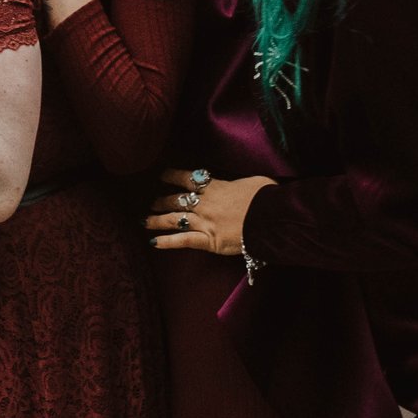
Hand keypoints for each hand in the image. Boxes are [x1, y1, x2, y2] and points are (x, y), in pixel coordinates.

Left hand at [146, 168, 274, 255]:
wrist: (272, 217)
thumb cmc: (267, 197)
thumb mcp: (254, 181)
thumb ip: (239, 183)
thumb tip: (240, 185)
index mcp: (216, 186)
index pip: (188, 178)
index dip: (173, 176)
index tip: (163, 175)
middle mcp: (205, 203)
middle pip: (177, 200)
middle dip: (162, 201)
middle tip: (153, 202)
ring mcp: (205, 222)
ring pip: (174, 220)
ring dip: (157, 220)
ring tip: (145, 221)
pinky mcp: (209, 240)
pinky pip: (183, 241)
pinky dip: (167, 242)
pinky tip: (154, 242)